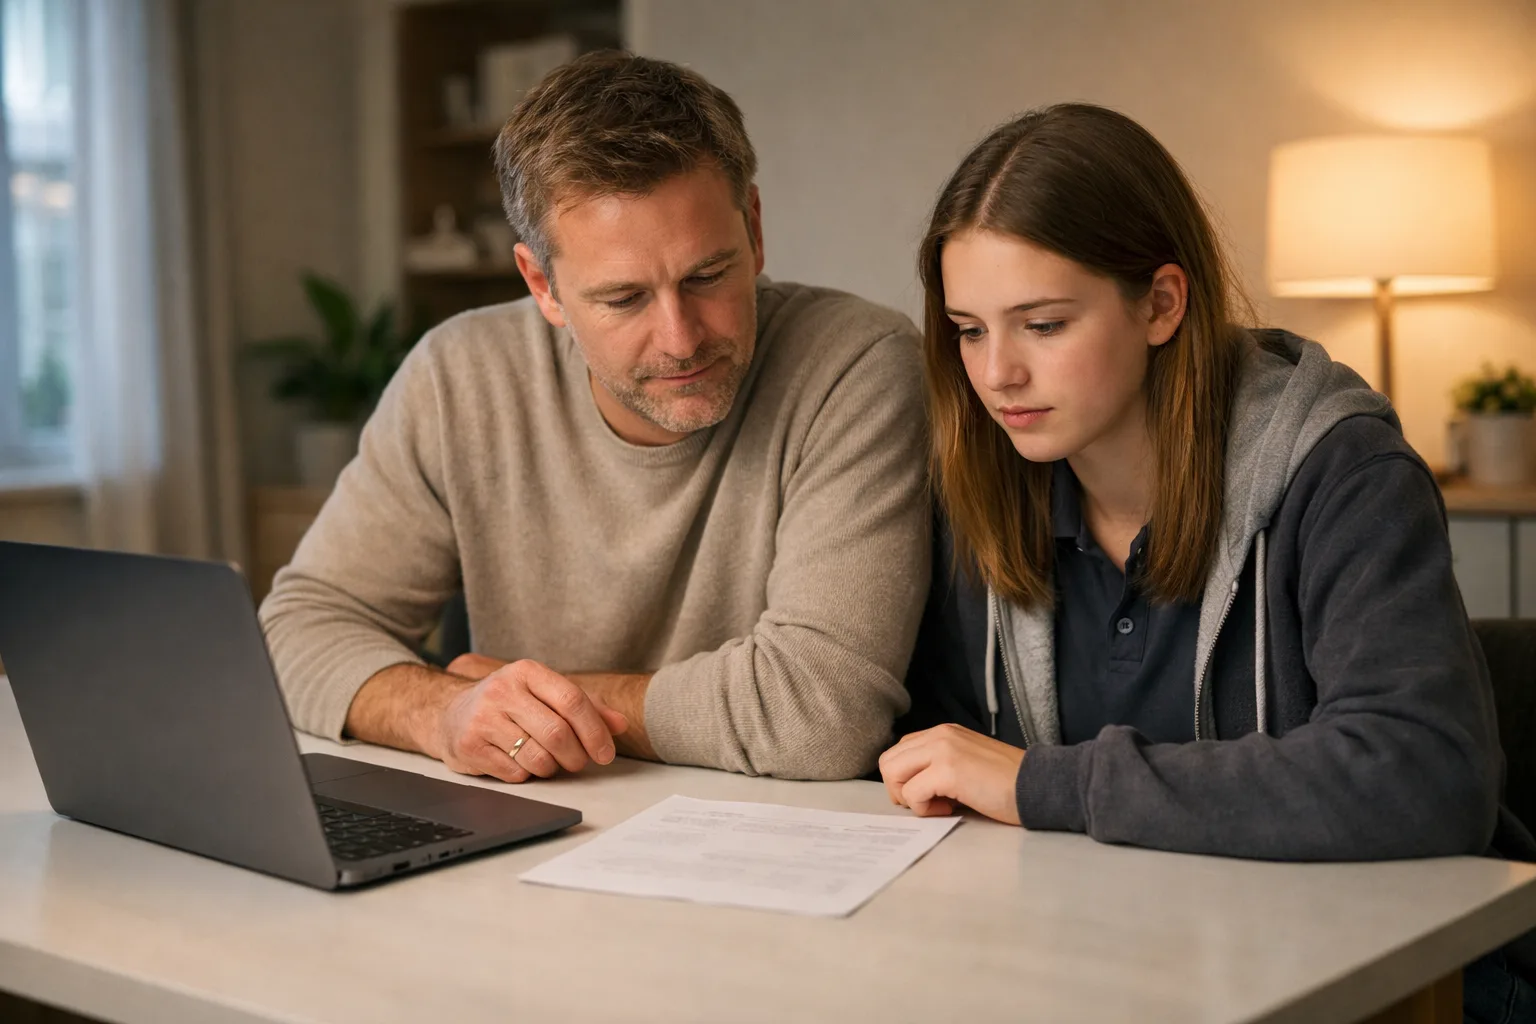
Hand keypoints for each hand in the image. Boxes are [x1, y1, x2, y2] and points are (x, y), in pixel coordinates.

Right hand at [449, 654, 657, 762]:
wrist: (449, 713)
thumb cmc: (508, 704)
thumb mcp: (544, 694)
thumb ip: (585, 706)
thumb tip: (620, 724)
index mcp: (527, 672)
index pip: (572, 700)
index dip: (595, 731)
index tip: (606, 753)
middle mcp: (503, 691)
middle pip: (557, 733)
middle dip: (576, 756)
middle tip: (578, 763)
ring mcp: (483, 718)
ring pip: (537, 757)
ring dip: (551, 768)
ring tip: (547, 761)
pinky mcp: (469, 746)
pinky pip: (515, 773)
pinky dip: (526, 775)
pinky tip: (519, 762)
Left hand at [877, 723, 1025, 823]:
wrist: (1038, 785)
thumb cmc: (1005, 783)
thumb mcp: (965, 763)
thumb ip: (937, 765)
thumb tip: (908, 786)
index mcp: (943, 732)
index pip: (899, 751)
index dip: (905, 779)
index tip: (929, 794)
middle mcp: (939, 735)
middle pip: (888, 762)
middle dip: (900, 790)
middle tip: (928, 803)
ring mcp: (943, 750)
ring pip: (893, 773)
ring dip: (910, 798)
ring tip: (940, 804)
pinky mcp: (948, 770)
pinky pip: (912, 794)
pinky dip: (925, 809)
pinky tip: (951, 808)